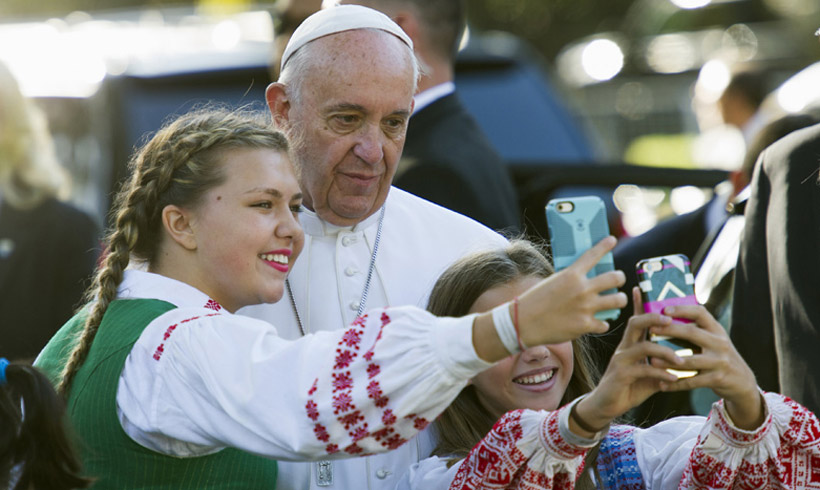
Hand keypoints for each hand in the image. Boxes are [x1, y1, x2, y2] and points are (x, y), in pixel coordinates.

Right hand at [517, 236, 626, 345]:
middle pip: (616, 278)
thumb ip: (571, 279)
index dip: (605, 245)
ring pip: (618, 300)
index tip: (611, 240)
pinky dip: (601, 323)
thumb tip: (587, 279)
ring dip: (619, 300)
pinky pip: (605, 323)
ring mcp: (586, 308)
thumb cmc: (535, 301)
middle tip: (617, 280)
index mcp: (571, 275)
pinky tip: (597, 322)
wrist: (524, 322)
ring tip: (615, 300)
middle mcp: (582, 289)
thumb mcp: (552, 282)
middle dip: (620, 278)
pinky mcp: (585, 325)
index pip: (593, 255)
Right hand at [572, 287, 678, 434]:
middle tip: (670, 319)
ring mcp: (621, 360)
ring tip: (681, 360)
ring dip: (665, 351)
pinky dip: (661, 373)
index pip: (636, 319)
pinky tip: (673, 379)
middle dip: (653, 318)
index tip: (643, 288)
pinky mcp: (621, 375)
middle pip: (636, 324)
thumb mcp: (647, 373)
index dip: (639, 303)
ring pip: (643, 347)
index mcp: (630, 344)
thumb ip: (661, 364)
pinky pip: (644, 369)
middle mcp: (624, 348)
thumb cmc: (628, 387)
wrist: (606, 406)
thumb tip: (682, 358)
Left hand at [650, 304, 763, 429]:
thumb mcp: (714, 339)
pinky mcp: (717, 379)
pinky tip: (662, 384)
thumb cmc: (719, 355)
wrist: (742, 381)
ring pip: (689, 361)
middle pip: (692, 333)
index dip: (682, 309)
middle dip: (670, 330)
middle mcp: (720, 342)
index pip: (700, 313)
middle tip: (651, 330)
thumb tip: (666, 314)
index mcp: (716, 329)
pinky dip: (676, 384)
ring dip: (668, 361)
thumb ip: (696, 329)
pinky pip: (692, 382)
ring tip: (651, 361)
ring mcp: (720, 361)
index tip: (664, 309)